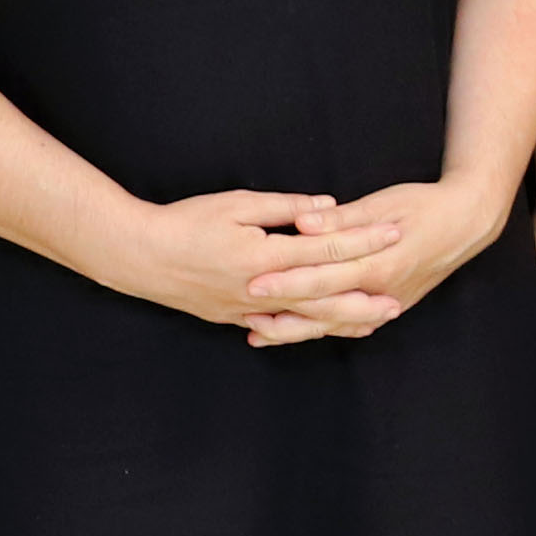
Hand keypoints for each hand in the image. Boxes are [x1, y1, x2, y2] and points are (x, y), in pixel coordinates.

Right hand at [105, 187, 381, 340]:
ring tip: (370, 322)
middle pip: (324, 298)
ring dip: (339, 322)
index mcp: (264, 256)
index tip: (394, 234)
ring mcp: (245, 309)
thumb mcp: (236, 203)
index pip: (326, 250)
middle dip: (363, 299)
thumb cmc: (184, 222)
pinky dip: (303, 330)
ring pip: (303, 321)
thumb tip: (327, 207)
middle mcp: (260, 289)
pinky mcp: (231, 318)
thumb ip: (285, 207)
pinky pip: (277, 328)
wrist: (137, 256)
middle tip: (398, 300)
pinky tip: (322, 332)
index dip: (363, 242)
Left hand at [249, 176, 507, 341]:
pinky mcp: (391, 305)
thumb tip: (305, 221)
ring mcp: (387, 302)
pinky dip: (321, 330)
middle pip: (322, 310)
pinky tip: (296, 332)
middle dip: (281, 314)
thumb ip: (341, 218)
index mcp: (378, 263)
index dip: (286, 282)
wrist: (467, 222)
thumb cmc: (425, 205)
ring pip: (334, 325)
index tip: (252, 283)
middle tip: (243, 314)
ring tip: (257, 332)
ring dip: (296, 330)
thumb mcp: (383, 202)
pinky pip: (350, 325)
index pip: (322, 277)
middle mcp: (381, 291)